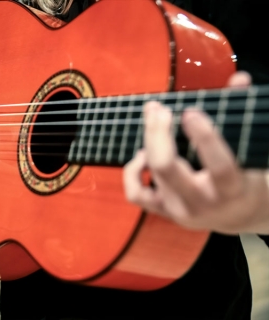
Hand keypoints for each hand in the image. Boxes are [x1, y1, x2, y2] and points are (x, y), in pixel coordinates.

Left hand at [123, 72, 268, 234]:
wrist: (237, 215)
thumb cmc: (244, 177)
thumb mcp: (249, 151)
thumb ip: (240, 114)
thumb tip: (240, 78)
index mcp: (232, 189)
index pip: (219, 166)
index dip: (204, 137)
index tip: (190, 112)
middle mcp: (201, 202)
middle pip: (167, 167)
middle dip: (158, 134)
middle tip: (158, 108)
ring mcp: (177, 209)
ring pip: (152, 173)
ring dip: (148, 142)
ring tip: (154, 118)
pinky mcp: (162, 211)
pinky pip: (135, 193)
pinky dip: (132, 171)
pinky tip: (142, 154)